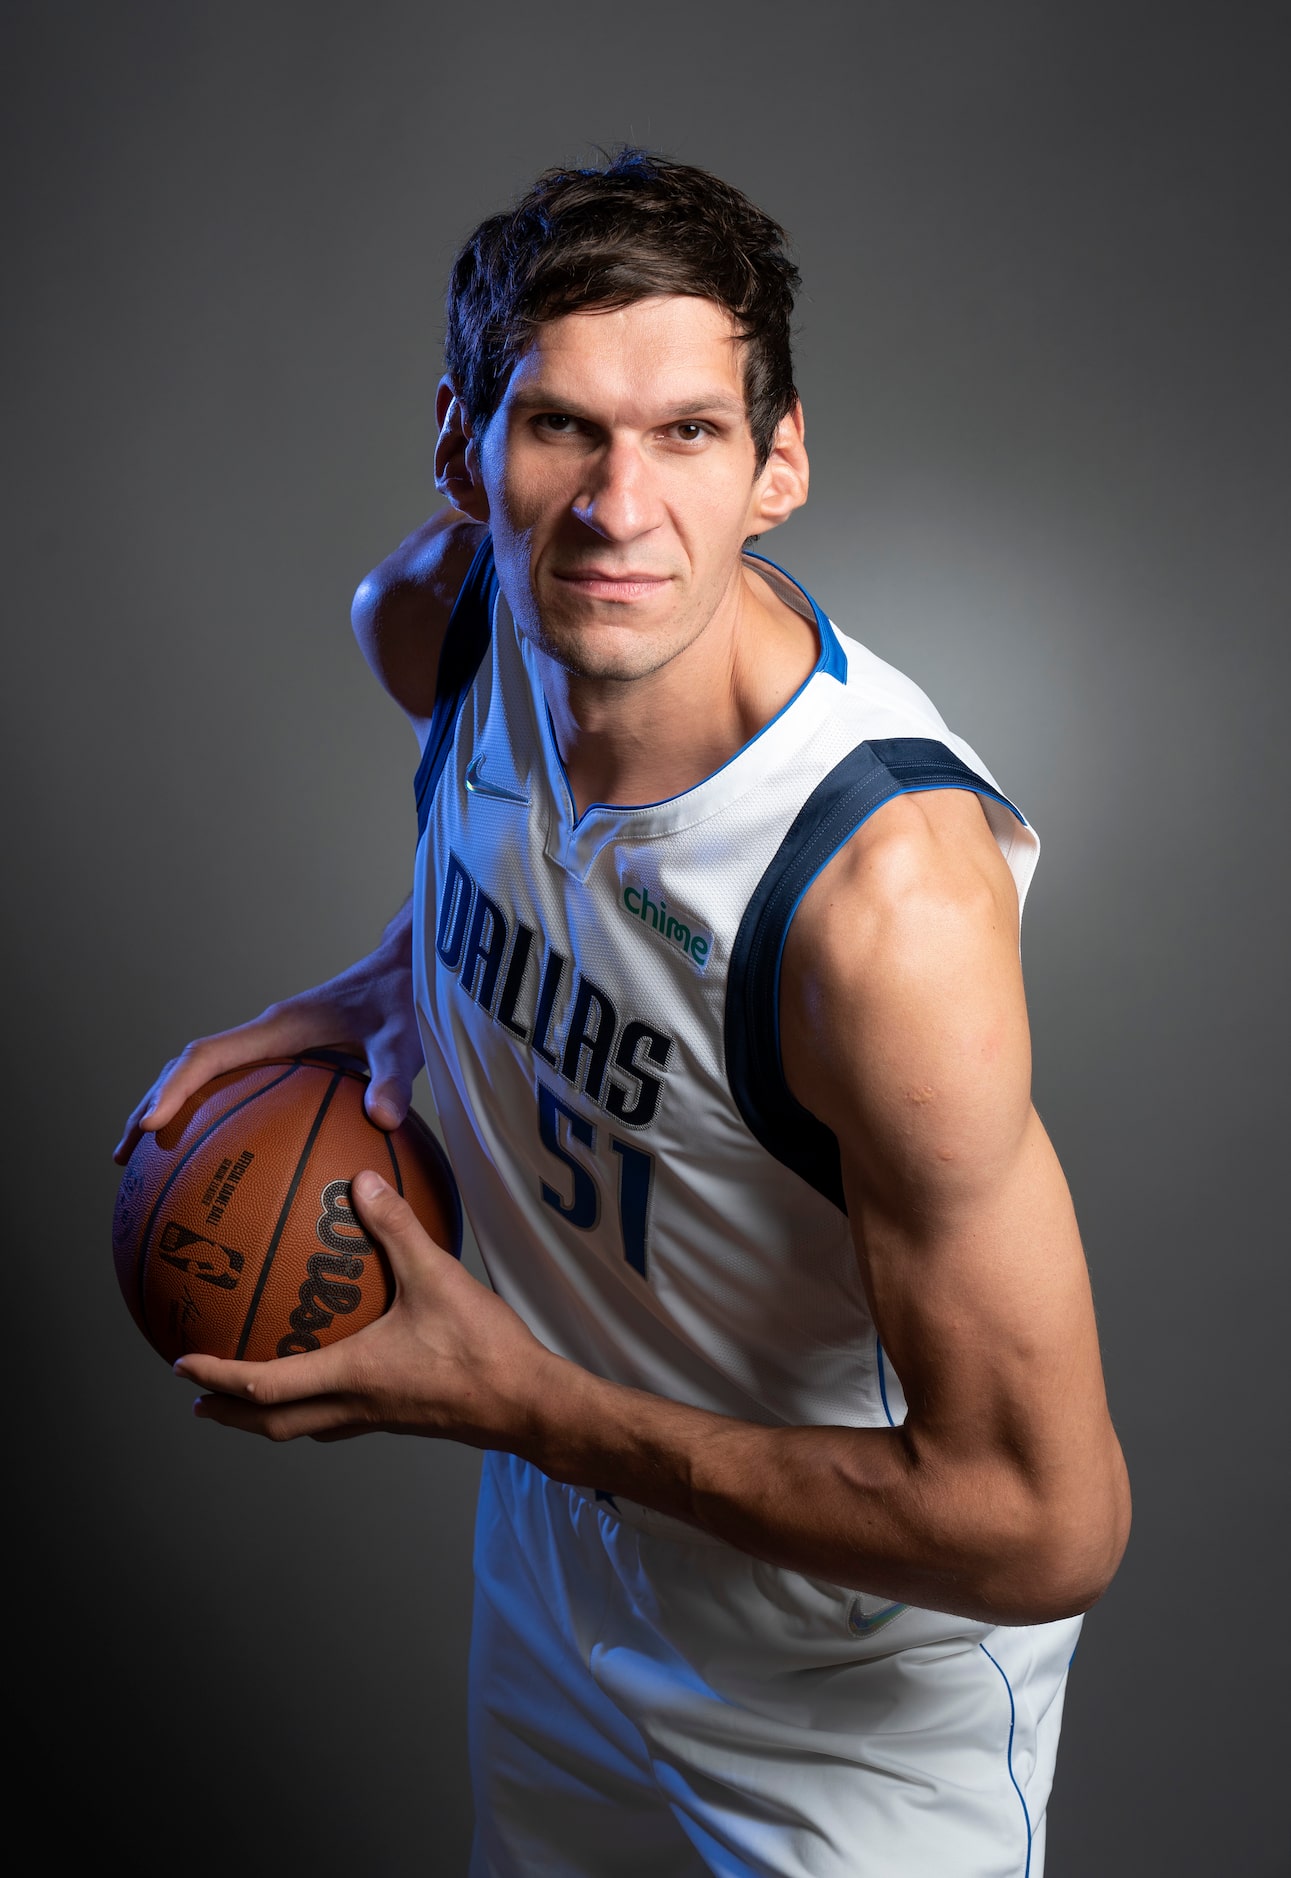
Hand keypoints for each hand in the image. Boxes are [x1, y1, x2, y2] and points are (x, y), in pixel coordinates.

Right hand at [113, 902, 420, 1162]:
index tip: (150, 1125)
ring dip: (174, 1110)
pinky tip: (226, 1158)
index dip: (175, 1088)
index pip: (208, 1056)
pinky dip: (217, 1116)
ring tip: (149, 1164)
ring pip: (207, 1076)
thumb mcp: (404, 1037)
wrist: (410, 970)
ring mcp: (275, 1045)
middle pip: (190, 1069)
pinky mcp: (289, 1058)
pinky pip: (239, 1087)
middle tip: (124, 1156)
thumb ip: (393, 1075)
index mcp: (280, 1027)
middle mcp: (268, 1035)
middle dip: (153, 1107)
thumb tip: (383, 1118)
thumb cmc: (404, 999)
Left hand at [175, 1171, 552, 1444]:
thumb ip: (397, 1227)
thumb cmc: (482, 1349)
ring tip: (245, 1399)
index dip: (217, 1376)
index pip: (262, 1386)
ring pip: (306, 1426)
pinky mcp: (402, 1416)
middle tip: (197, 1399)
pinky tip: (333, 1375)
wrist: (528, 1404)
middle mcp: (355, 1405)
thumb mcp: (437, 1276)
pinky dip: (315, 1404)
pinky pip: (341, 1416)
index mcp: (350, 1376)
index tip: (180, 1365)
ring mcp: (379, 1417)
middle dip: (228, 1413)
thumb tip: (361, 1182)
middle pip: (273, 1423)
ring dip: (268, 1416)